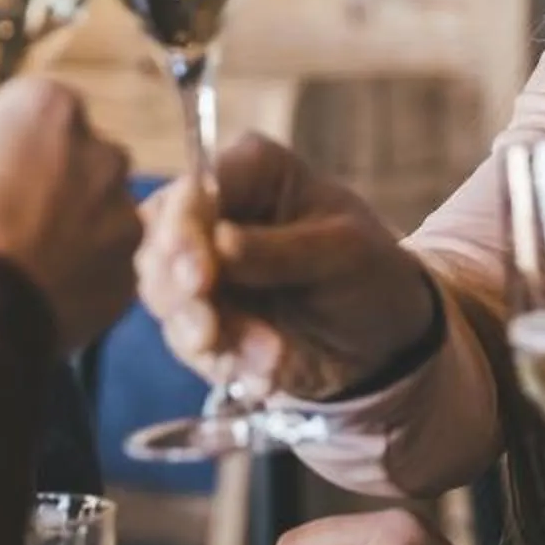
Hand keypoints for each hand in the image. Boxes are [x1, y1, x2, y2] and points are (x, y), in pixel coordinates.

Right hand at [0, 77, 139, 351]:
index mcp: (52, 109)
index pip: (32, 104)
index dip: (0, 134)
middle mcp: (103, 155)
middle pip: (74, 155)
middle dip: (45, 175)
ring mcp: (121, 219)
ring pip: (94, 211)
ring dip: (67, 224)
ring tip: (16, 258)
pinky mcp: (125, 276)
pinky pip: (100, 264)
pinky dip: (77, 272)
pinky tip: (36, 289)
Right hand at [135, 134, 438, 401]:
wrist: (386, 340)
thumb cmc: (371, 272)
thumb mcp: (344, 252)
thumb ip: (280, 250)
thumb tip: (218, 244)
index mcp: (250, 173)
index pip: (193, 191)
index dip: (183, 232)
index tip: (198, 277)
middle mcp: (214, 215)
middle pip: (158, 244)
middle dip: (180, 293)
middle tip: (210, 332)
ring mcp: (202, 270)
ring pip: (163, 298)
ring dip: (208, 335)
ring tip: (269, 355)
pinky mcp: (202, 320)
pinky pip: (189, 343)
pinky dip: (228, 362)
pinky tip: (268, 371)